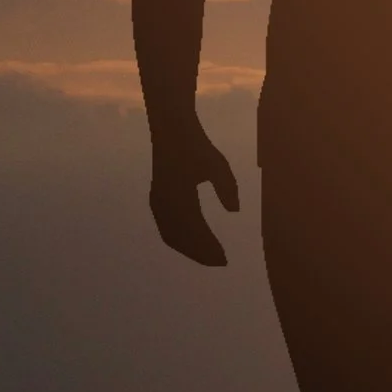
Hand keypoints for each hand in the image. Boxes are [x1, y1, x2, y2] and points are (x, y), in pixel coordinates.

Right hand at [149, 126, 241, 267]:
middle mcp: (164, 202)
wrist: (171, 129)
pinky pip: (165, 227)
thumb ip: (227, 187)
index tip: (225, 259)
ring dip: (189, 248)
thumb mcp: (217, 164)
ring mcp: (158, 201)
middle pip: (181, 238)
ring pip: (171, 235)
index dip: (209, 248)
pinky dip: (178, 240)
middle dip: (200, 253)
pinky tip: (192, 243)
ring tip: (208, 257)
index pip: (194, 231)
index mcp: (178, 195)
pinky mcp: (157, 198)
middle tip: (220, 262)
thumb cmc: (197, 145)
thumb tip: (234, 211)